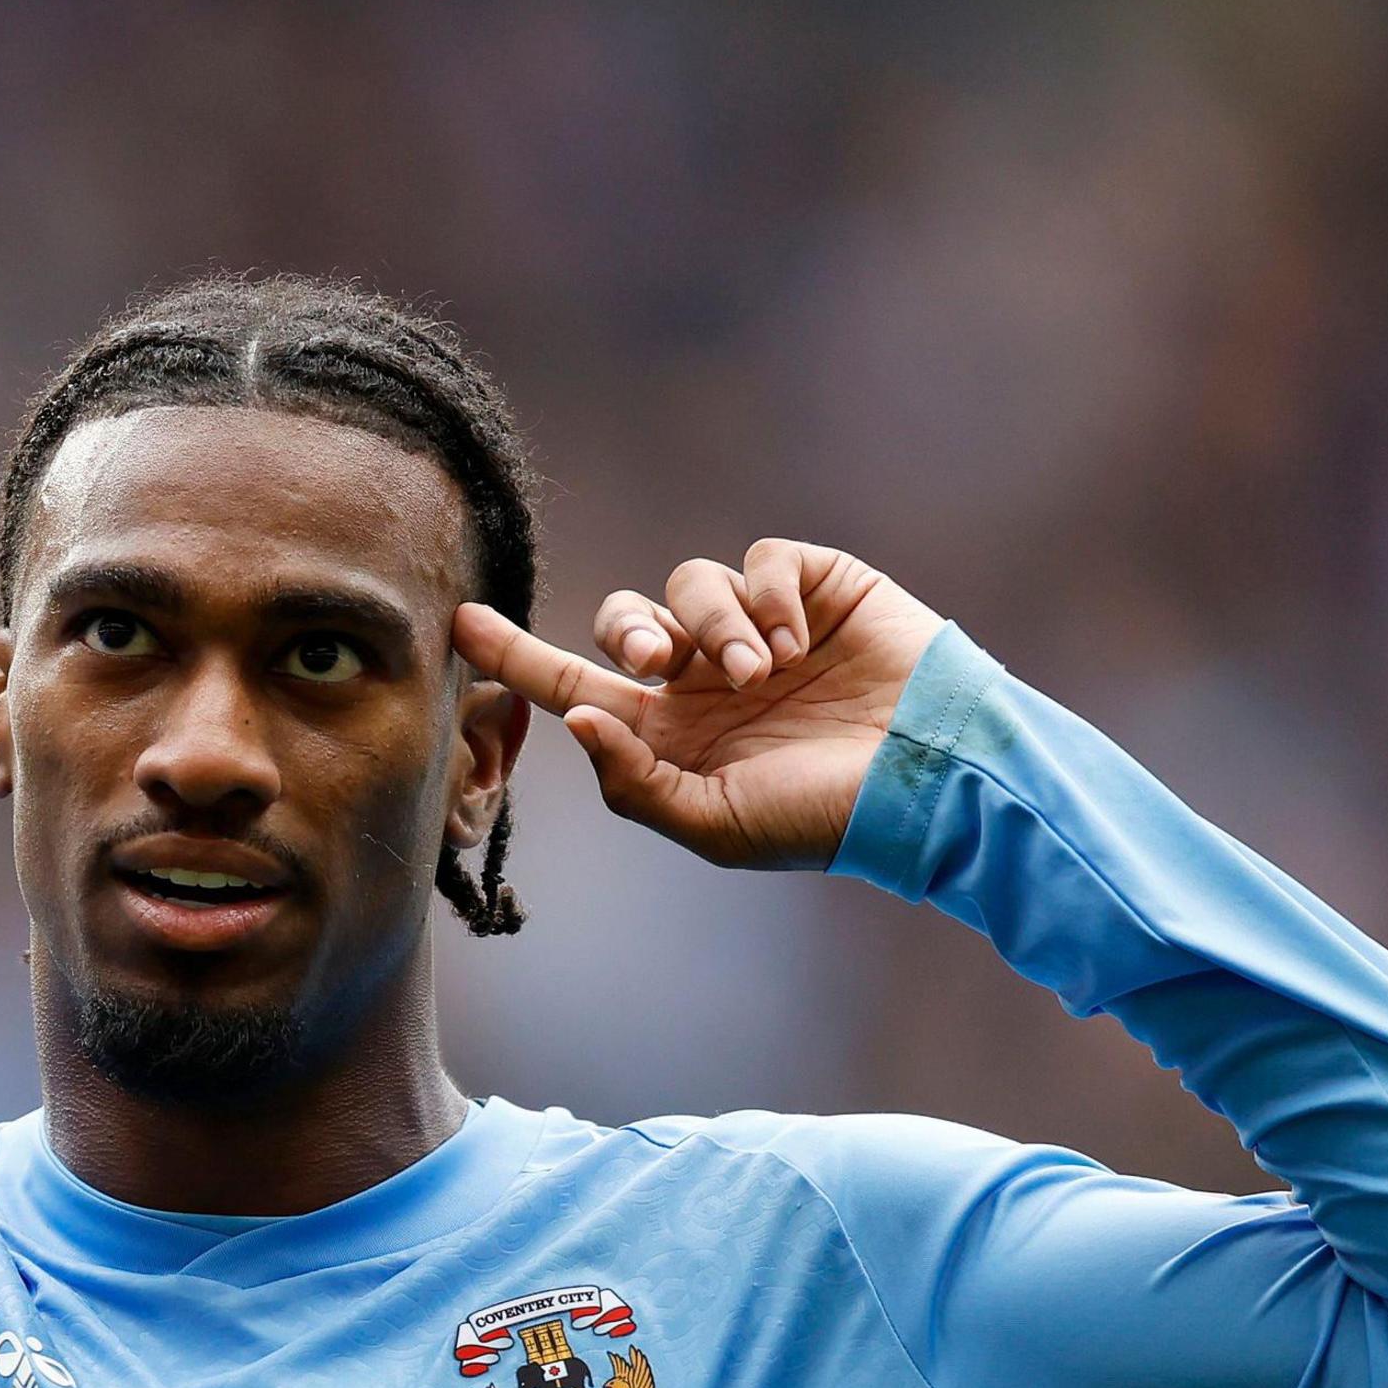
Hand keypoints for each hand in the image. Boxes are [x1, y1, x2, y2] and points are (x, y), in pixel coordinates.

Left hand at [453, 539, 946, 870]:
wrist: (929, 781)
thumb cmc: (823, 817)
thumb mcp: (716, 827)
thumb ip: (635, 782)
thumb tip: (576, 719)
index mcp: (670, 732)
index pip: (572, 682)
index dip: (513, 653)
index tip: (458, 621)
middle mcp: (705, 675)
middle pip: (624, 619)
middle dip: (626, 627)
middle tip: (657, 660)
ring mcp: (759, 627)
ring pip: (690, 584)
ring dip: (712, 624)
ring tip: (758, 673)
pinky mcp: (813, 589)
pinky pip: (759, 561)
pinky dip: (765, 596)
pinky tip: (795, 643)